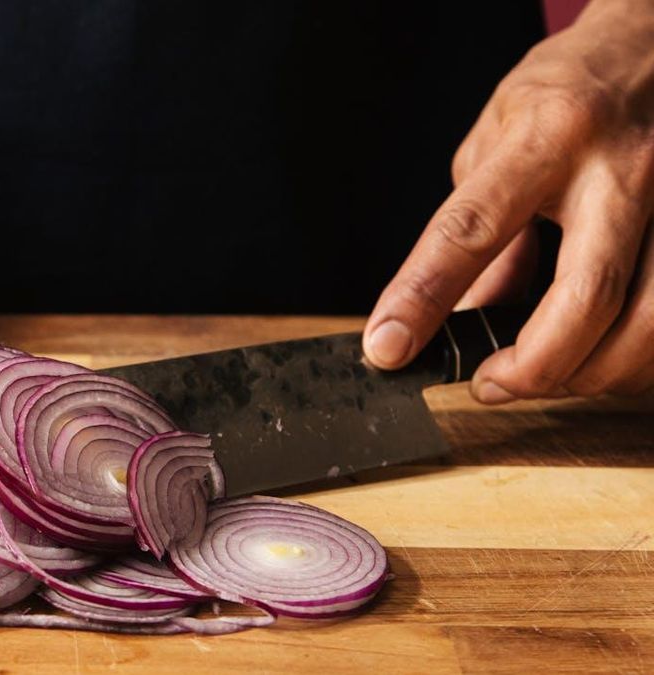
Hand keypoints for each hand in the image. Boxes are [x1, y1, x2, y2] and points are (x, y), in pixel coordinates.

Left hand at [363, 0, 653, 402]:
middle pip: (584, 296)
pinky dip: (634, 354)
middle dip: (533, 365)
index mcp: (547, 137)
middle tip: (490, 384)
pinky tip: (602, 355)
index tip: (388, 346)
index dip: (423, 296)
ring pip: (648, 321)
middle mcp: (620, 167)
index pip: (471, 229)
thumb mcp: (497, 141)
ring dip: (590, 373)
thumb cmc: (568, 91)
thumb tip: (460, 315)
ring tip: (544, 376)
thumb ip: (478, 227)